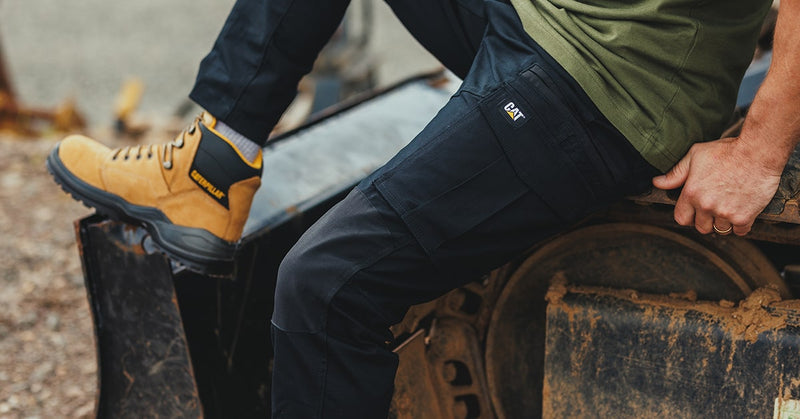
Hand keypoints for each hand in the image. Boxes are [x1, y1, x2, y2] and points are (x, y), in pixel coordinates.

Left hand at [652, 137, 782, 235]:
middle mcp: (706, 206)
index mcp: (691, 193)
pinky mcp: (744, 217)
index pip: (681, 219)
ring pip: (720, 230)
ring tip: (729, 206)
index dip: (688, 216)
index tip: (695, 210)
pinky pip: (740, 231)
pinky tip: (742, 211)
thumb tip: (657, 183)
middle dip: (706, 219)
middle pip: (701, 227)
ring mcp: (725, 213)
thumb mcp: (695, 156)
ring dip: (724, 222)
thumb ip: (676, 173)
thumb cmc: (727, 151)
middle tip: (715, 207)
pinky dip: (741, 224)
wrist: (757, 152)